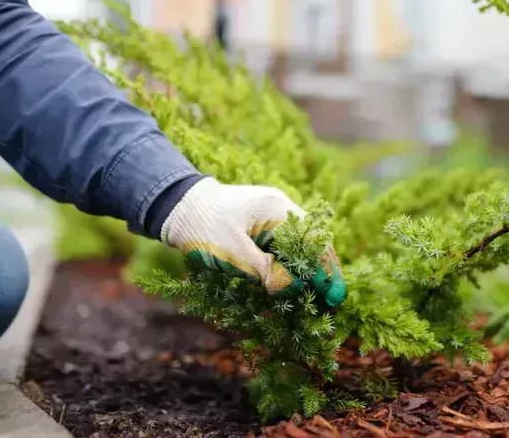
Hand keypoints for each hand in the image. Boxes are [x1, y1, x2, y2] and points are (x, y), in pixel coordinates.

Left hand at [159, 177, 345, 306]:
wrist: (175, 207)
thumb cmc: (202, 225)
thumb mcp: (232, 251)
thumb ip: (263, 270)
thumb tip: (289, 288)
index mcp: (278, 209)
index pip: (314, 240)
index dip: (326, 268)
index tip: (333, 293)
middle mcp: (281, 211)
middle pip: (311, 244)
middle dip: (321, 272)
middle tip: (330, 301)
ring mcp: (271, 219)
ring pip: (298, 249)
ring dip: (304, 273)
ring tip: (314, 299)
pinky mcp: (260, 229)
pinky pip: (282, 250)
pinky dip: (288, 268)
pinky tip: (289, 288)